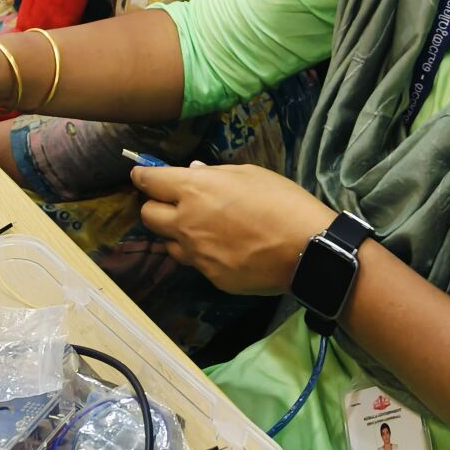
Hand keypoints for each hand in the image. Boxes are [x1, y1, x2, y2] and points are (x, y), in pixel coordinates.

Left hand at [131, 162, 334, 295]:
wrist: (306, 248)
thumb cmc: (280, 201)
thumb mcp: (249, 174)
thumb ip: (214, 174)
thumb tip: (193, 172)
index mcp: (194, 190)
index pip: (149, 182)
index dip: (143, 176)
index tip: (143, 175)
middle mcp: (186, 223)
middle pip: (148, 216)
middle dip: (155, 206)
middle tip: (174, 202)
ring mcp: (196, 254)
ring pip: (168, 243)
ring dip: (176, 233)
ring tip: (201, 228)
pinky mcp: (210, 277)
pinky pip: (194, 262)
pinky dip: (201, 253)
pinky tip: (224, 248)